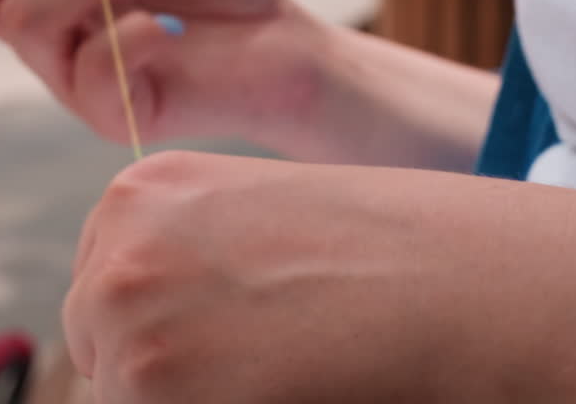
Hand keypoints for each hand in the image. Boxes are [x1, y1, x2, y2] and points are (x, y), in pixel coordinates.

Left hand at [63, 151, 575, 402]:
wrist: (472, 285)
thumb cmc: (390, 259)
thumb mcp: (259, 232)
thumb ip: (185, 273)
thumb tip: (145, 344)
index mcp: (141, 193)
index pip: (103, 301)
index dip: (168, 337)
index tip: (232, 341)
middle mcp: (118, 240)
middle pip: (103, 355)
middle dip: (168, 378)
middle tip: (266, 363)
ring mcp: (126, 307)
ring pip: (127, 398)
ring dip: (193, 401)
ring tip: (283, 377)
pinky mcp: (151, 379)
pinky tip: (285, 388)